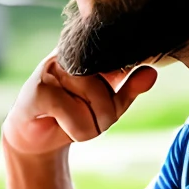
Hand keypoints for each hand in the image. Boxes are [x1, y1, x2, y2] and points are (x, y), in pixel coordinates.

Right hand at [2, 54, 156, 155]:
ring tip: (76, 125)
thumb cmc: (73, 115)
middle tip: (93, 122)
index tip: (110, 103)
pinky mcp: (37, 89)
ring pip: (92, 102)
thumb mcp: (108, 105)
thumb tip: (152, 73)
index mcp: (89, 51)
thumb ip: (128, 88)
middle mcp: (70, 53)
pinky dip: (75, 130)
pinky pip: (71, 112)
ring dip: (90, 127)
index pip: (120, 63)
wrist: (36, 138)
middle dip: (106, 116)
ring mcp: (51, 68)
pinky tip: (61, 126)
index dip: (119, 89)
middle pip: (107, 87)